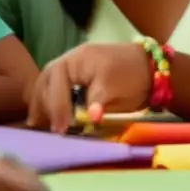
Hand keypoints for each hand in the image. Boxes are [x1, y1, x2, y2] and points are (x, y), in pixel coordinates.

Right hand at [27, 43, 150, 133]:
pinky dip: (47, 106)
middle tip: (52, 131)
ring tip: (41, 128)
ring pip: (44, 88)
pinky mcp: (70, 84)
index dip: (57, 105)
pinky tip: (46, 122)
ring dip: (42, 107)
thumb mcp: (115, 87)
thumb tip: (91, 118)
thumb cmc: (131, 74)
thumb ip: (98, 100)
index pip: (56, 81)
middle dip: (44, 107)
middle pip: (44, 84)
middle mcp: (65, 64)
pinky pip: (52, 92)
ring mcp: (66, 73)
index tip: (62, 127)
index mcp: (75, 59)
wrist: (147, 69)